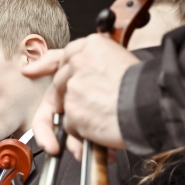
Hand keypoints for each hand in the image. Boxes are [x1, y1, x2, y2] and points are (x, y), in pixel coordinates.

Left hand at [23, 34, 139, 158]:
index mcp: (91, 47)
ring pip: (65, 110)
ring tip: (101, 126)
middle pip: (59, 85)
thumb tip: (83, 79)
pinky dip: (83, 137)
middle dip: (65, 104)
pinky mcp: (72, 111)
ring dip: (80, 123)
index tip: (31, 70)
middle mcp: (78, 64)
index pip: (61, 54)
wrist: (152, 105)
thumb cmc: (146, 89)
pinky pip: (71, 128)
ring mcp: (72, 88)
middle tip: (78, 115)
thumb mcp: (122, 62)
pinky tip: (102, 134)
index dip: (44, 64)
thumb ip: (97, 67)